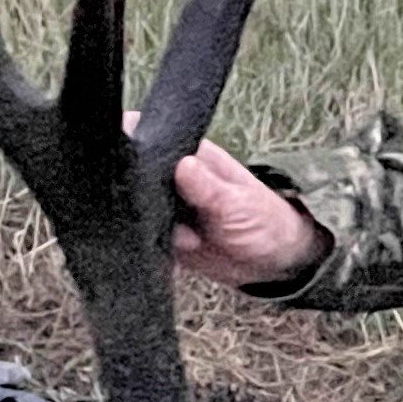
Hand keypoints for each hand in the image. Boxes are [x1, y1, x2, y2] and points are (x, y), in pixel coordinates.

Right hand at [139, 123, 328, 288]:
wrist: (276, 263)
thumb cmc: (265, 221)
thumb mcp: (238, 204)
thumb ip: (208, 188)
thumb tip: (182, 164)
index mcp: (193, 157)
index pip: (154, 139)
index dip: (133, 141)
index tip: (126, 160)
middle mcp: (175, 179)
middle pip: (136, 175)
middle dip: (138, 195)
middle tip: (168, 216)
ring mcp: (169, 207)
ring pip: (138, 209)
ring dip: (150, 226)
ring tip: (191, 240)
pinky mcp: (166, 235)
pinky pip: (146, 237)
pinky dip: (152, 245)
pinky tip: (177, 253)